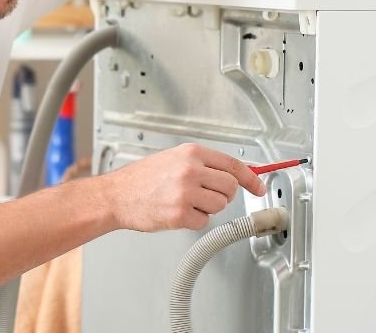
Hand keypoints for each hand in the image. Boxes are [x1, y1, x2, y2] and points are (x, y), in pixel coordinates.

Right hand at [101, 143, 265, 231]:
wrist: (116, 195)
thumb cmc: (142, 178)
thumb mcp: (174, 159)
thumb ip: (204, 164)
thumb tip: (235, 174)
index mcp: (191, 153)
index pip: (234, 165)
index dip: (251, 178)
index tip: (259, 187)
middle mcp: (190, 170)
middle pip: (231, 188)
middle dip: (223, 195)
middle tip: (206, 196)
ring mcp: (186, 193)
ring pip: (219, 206)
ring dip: (207, 208)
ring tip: (184, 201)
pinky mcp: (180, 214)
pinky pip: (204, 222)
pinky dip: (193, 221)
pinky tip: (176, 212)